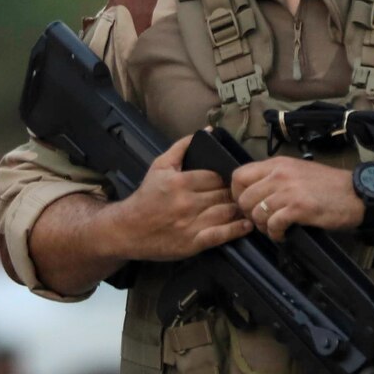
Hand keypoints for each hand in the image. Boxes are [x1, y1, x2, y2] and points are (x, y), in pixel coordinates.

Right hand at [109, 136, 252, 259]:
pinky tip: (247, 225)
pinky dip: (237, 230)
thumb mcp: (160, 166)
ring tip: (247, 207)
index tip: (229, 182)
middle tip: (242, 195)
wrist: (126, 229)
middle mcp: (186, 203)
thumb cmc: (146, 197)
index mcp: (179, 182)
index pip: (216, 177)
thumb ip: (183, 146)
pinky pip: (221, 234)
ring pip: (226, 212)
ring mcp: (190, 224)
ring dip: (239, 209)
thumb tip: (207, 130)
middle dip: (233, 194)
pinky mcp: (193, 243)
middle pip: (224, 194)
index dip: (225, 179)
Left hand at [231, 157, 364, 240]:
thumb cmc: (329, 186)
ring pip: (256, 213)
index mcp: (277, 164)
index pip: (238, 175)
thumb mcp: (298, 172)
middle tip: (262, 221)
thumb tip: (254, 193)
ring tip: (275, 229)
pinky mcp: (299, 208)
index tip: (248, 205)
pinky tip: (284, 234)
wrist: (357, 193)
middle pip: (243, 198)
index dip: (237, 194)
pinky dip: (275, 234)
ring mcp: (289, 191)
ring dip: (263, 226)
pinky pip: (273, 225)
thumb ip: (275, 178)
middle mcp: (279, 174)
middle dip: (249, 215)